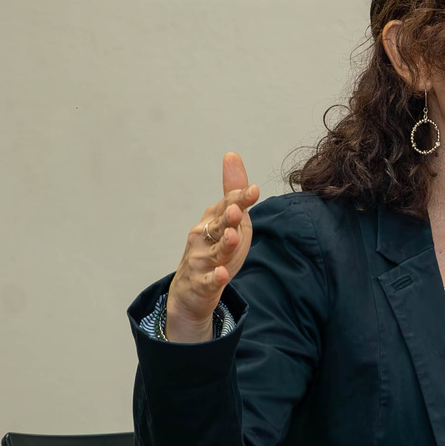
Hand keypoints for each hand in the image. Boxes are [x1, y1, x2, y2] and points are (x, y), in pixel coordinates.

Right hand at [165, 153, 259, 342]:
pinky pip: (209, 281)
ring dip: (224, 245)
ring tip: (233, 238)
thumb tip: (231, 155)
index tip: (254, 190)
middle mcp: (203, 237)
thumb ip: (234, 193)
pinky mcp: (202, 283)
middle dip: (227, 218)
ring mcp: (201, 260)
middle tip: (236, 210)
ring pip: (214, 252)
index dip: (240, 199)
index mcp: (213, 221)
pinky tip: (223, 275)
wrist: (190, 290)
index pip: (228, 205)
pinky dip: (215, 278)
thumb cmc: (215, 249)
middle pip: (218, 226)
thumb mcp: (228, 221)